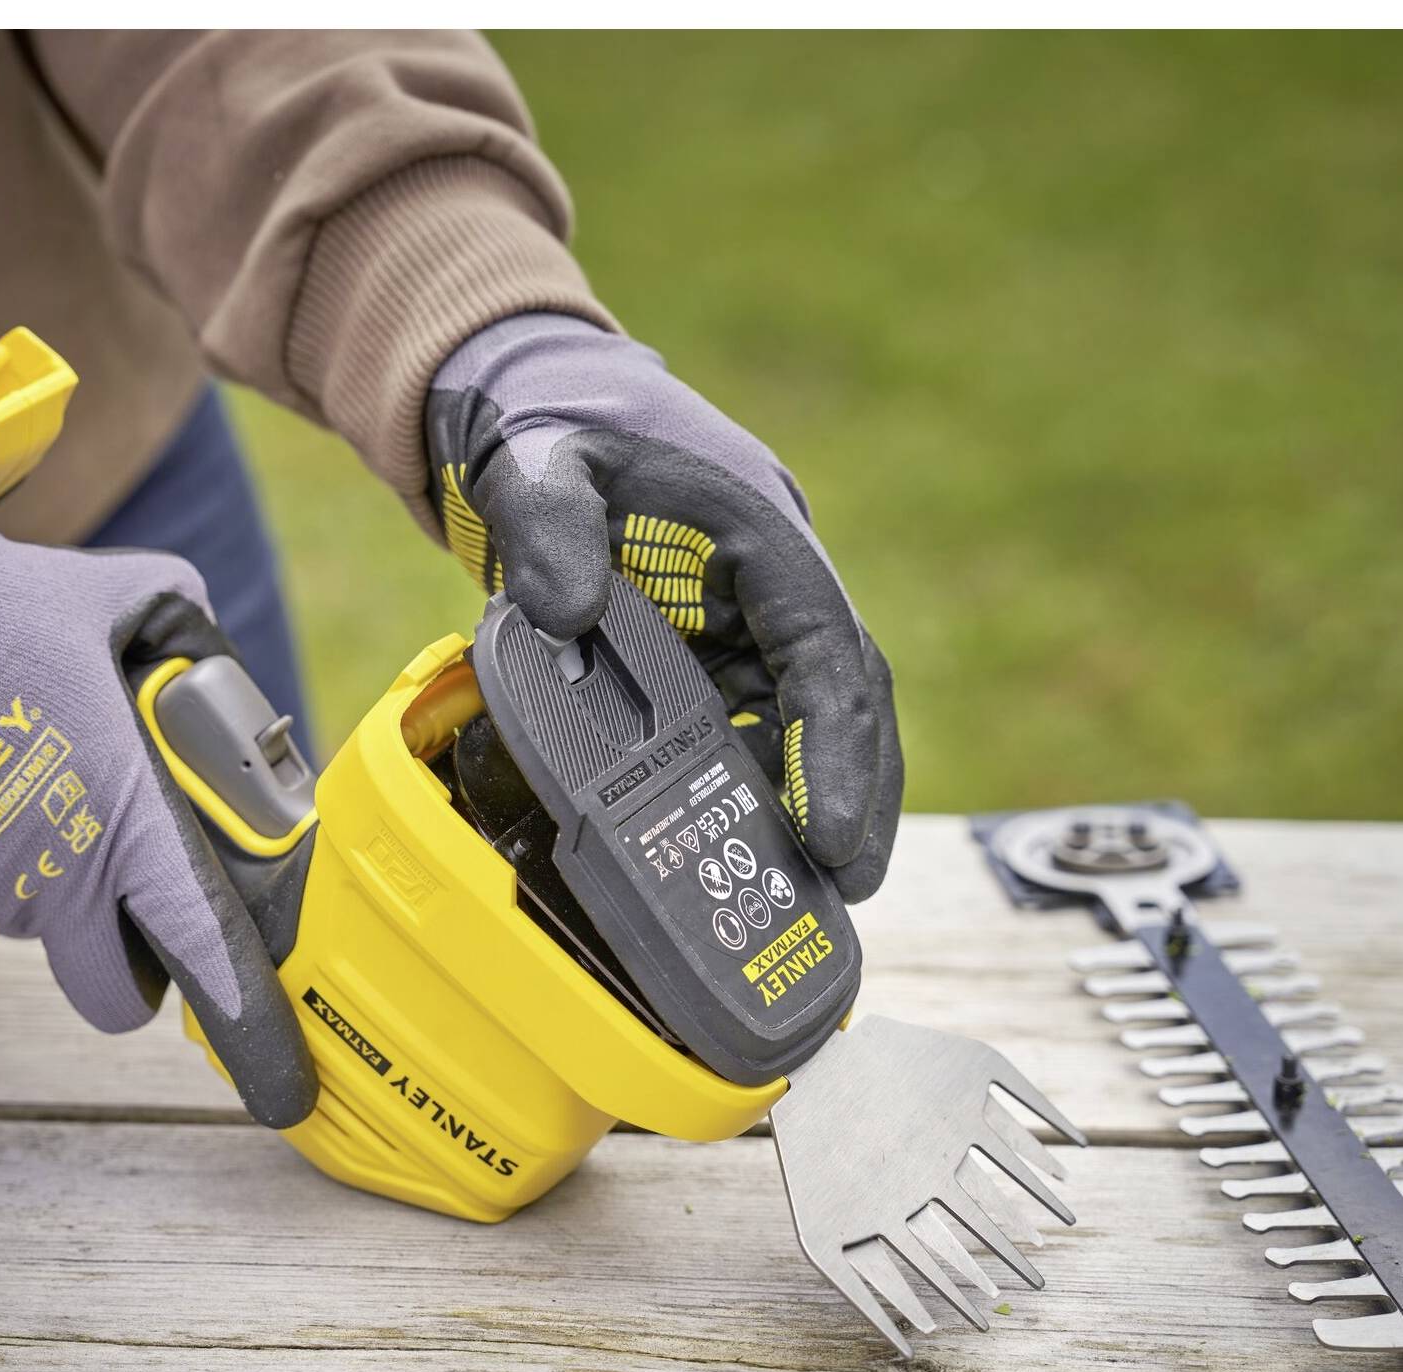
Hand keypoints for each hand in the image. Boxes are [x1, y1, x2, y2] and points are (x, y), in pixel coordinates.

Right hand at [0, 530, 315, 1127]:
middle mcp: (50, 885)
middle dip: (126, 958)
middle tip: (120, 884)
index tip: (280, 1088)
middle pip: (110, 982)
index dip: (252, 1026)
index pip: (207, 953)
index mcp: (122, 825)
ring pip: (23, 918)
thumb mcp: (99, 598)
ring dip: (30, 865)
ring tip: (2, 758)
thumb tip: (208, 642)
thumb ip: (175, 617)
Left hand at [424, 314, 901, 901]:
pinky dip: (758, 802)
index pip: (824, 653)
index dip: (835, 746)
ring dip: (816, 811)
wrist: (547, 443)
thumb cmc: (561, 448)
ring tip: (804, 898)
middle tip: (844, 887)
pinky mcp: (718, 676)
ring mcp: (752, 643)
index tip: (828, 831)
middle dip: (856, 798)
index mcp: (762, 546)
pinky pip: (753, 745)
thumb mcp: (546, 466)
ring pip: (810, 735)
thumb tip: (563, 611)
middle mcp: (775, 602)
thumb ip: (550, 522)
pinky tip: (737, 861)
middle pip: (844, 707)